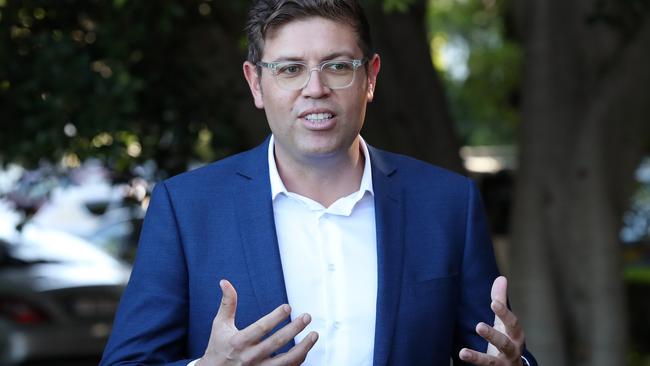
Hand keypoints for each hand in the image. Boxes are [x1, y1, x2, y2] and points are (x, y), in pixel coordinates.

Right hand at [197, 279, 317, 365]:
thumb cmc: (218, 348)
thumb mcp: (220, 325)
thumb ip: (227, 304)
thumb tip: (225, 282)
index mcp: (239, 342)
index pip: (261, 328)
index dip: (276, 317)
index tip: (288, 307)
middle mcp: (250, 357)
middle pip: (276, 342)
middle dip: (294, 328)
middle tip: (307, 317)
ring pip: (286, 360)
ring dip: (303, 347)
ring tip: (314, 335)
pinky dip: (298, 360)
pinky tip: (305, 350)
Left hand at [458, 276, 524, 365]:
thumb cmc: (507, 339)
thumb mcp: (504, 322)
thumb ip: (501, 301)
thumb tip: (501, 278)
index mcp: (515, 335)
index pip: (512, 323)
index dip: (504, 313)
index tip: (494, 302)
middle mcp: (512, 350)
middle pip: (505, 343)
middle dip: (493, 335)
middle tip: (479, 326)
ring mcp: (503, 363)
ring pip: (493, 362)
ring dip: (478, 357)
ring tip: (463, 353)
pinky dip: (474, 363)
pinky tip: (462, 356)